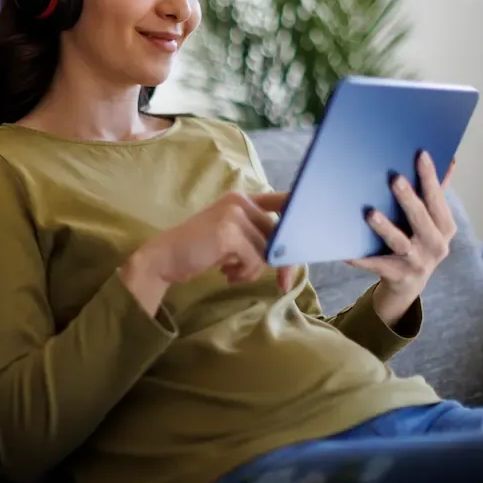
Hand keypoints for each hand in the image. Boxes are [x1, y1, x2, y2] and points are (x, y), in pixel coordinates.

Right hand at [122, 191, 292, 312]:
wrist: (165, 257)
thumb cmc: (200, 250)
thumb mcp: (232, 237)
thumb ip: (258, 237)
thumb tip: (291, 252)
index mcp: (244, 198)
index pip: (285, 202)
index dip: (302, 219)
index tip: (317, 239)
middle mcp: (241, 200)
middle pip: (281, 233)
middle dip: (283, 262)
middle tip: (282, 283)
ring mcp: (234, 213)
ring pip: (267, 249)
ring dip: (254, 269)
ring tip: (232, 272)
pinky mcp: (228, 231)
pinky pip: (254, 259)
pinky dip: (244, 272)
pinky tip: (226, 273)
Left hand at [346, 152, 456, 297]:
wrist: (410, 282)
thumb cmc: (420, 241)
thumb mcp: (433, 220)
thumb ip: (437, 192)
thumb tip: (449, 160)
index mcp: (445, 227)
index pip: (437, 199)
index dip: (430, 178)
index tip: (421, 155)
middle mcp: (435, 245)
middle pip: (421, 220)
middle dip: (409, 200)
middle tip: (395, 179)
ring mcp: (416, 262)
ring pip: (400, 243)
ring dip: (386, 229)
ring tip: (371, 214)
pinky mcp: (396, 274)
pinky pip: (377, 264)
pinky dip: (362, 258)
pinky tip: (347, 251)